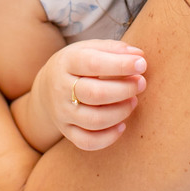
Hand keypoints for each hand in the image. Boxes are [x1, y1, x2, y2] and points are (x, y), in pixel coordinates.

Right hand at [33, 40, 148, 150]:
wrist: (46, 87)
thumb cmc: (77, 64)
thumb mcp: (89, 48)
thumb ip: (113, 49)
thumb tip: (139, 55)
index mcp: (66, 62)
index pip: (93, 64)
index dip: (121, 65)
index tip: (142, 64)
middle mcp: (60, 89)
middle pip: (95, 94)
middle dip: (124, 89)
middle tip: (141, 83)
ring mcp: (62, 112)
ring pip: (94, 120)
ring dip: (121, 112)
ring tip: (133, 101)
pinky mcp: (66, 131)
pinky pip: (88, 142)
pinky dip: (109, 137)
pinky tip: (122, 125)